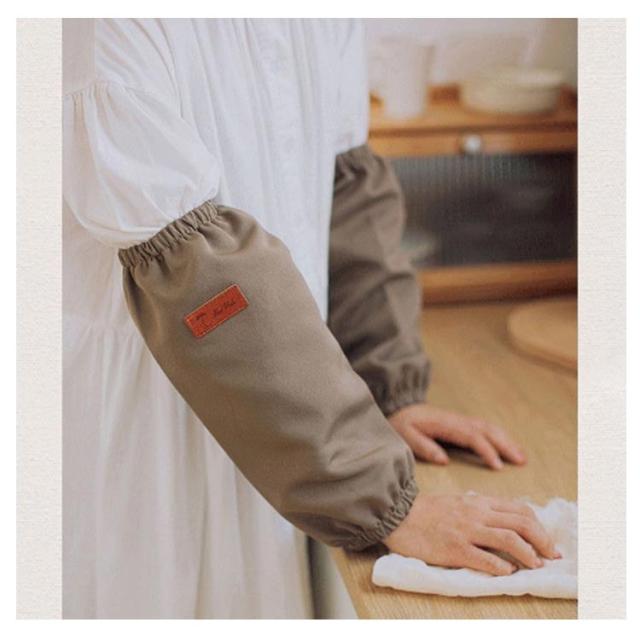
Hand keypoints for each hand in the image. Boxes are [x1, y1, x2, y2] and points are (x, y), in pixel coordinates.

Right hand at [384, 493, 560, 574]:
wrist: (398, 515)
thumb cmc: (426, 511)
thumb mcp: (457, 502)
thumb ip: (479, 510)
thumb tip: (502, 521)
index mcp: (478, 502)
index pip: (519, 509)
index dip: (539, 526)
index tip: (546, 542)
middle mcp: (476, 513)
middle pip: (521, 522)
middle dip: (542, 540)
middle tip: (552, 556)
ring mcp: (466, 530)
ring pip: (509, 538)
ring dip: (529, 553)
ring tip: (537, 565)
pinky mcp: (454, 548)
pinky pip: (485, 558)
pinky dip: (502, 566)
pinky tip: (509, 572)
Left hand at [387, 403, 525, 469]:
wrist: (400, 406)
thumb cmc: (402, 424)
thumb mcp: (406, 436)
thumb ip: (423, 447)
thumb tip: (444, 460)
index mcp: (446, 424)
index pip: (472, 437)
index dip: (486, 451)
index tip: (498, 466)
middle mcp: (458, 420)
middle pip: (487, 431)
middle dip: (506, 445)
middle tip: (521, 462)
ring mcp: (462, 420)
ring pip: (490, 428)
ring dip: (507, 441)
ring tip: (522, 457)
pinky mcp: (462, 423)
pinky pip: (485, 428)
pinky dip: (500, 436)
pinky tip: (509, 446)